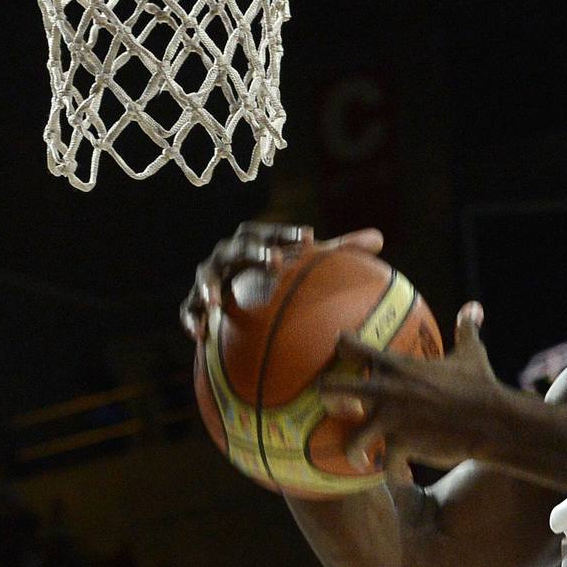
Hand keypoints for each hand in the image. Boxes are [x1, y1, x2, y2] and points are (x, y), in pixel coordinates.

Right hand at [180, 223, 384, 339]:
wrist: (244, 286)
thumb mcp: (307, 260)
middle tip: (276, 263)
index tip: (309, 237)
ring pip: (206, 276)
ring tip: (216, 303)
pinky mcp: (198, 299)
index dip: (288, 233)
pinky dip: (191, 317)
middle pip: (240, 248)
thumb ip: (338, 250)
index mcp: (258, 240)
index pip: (272, 232)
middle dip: (256, 253)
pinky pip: (188, 308)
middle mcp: (231, 253)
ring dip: (208, 287)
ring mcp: (212, 275)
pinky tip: (199, 334)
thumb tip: (378, 238)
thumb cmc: (283, 271)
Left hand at [320, 301, 504, 471]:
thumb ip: (466, 329)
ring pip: (352, 441)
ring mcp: (390, 420)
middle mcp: (385, 391)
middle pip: (332, 389)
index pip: (353, 347)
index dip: (342, 345)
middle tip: (338, 408)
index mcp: (397, 366)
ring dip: (355, 453)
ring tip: (362, 460)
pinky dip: (395, 474)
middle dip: (327, 398)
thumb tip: (475, 307)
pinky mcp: (401, 446)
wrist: (491, 421)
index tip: (340, 349)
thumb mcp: (471, 354)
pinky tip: (404, 478)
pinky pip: (387, 467)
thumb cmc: (481, 386)